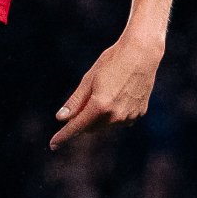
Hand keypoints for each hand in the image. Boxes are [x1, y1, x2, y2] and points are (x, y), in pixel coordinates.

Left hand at [51, 30, 162, 146]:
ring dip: (101, 116)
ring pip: (106, 125)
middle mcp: (115, 116)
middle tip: (87, 97)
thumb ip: (76, 102)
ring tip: (109, 89)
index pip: (77, 127)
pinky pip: (121, 119)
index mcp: (100, 106)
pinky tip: (121, 93)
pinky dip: (115, 113)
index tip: (53, 145)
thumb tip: (61, 119)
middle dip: (84, 119)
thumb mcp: (89, 79)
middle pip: (91, 127)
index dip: (63, 136)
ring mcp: (129, 116)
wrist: (142, 53)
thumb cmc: (113, 61)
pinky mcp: (139, 114)